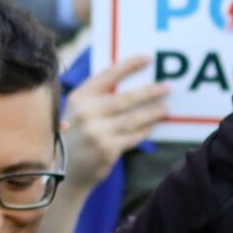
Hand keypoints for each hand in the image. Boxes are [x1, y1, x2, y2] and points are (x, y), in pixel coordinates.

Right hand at [60, 56, 167, 194]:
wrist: (66, 173)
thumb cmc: (75, 138)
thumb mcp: (77, 113)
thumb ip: (97, 99)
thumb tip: (133, 87)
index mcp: (79, 98)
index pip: (107, 75)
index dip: (129, 66)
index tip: (147, 59)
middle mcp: (86, 113)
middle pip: (125, 98)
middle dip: (149, 92)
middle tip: (166, 86)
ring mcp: (97, 132)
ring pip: (133, 119)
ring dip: (152, 112)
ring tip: (165, 107)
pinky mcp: (107, 149)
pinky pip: (133, 136)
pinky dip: (145, 130)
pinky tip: (153, 125)